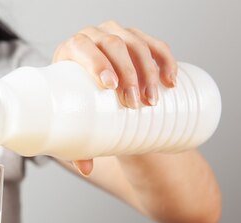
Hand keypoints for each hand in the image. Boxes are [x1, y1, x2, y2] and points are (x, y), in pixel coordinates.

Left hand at [52, 20, 177, 175]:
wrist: (87, 88)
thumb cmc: (76, 105)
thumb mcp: (73, 120)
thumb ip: (77, 145)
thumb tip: (87, 169)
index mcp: (70, 51)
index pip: (82, 47)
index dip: (96, 61)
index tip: (109, 85)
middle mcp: (92, 37)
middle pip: (113, 46)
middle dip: (127, 73)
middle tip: (133, 103)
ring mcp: (117, 35)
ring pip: (136, 44)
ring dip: (148, 70)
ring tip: (151, 100)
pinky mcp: (138, 40)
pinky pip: (155, 45)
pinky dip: (166, 61)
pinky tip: (171, 80)